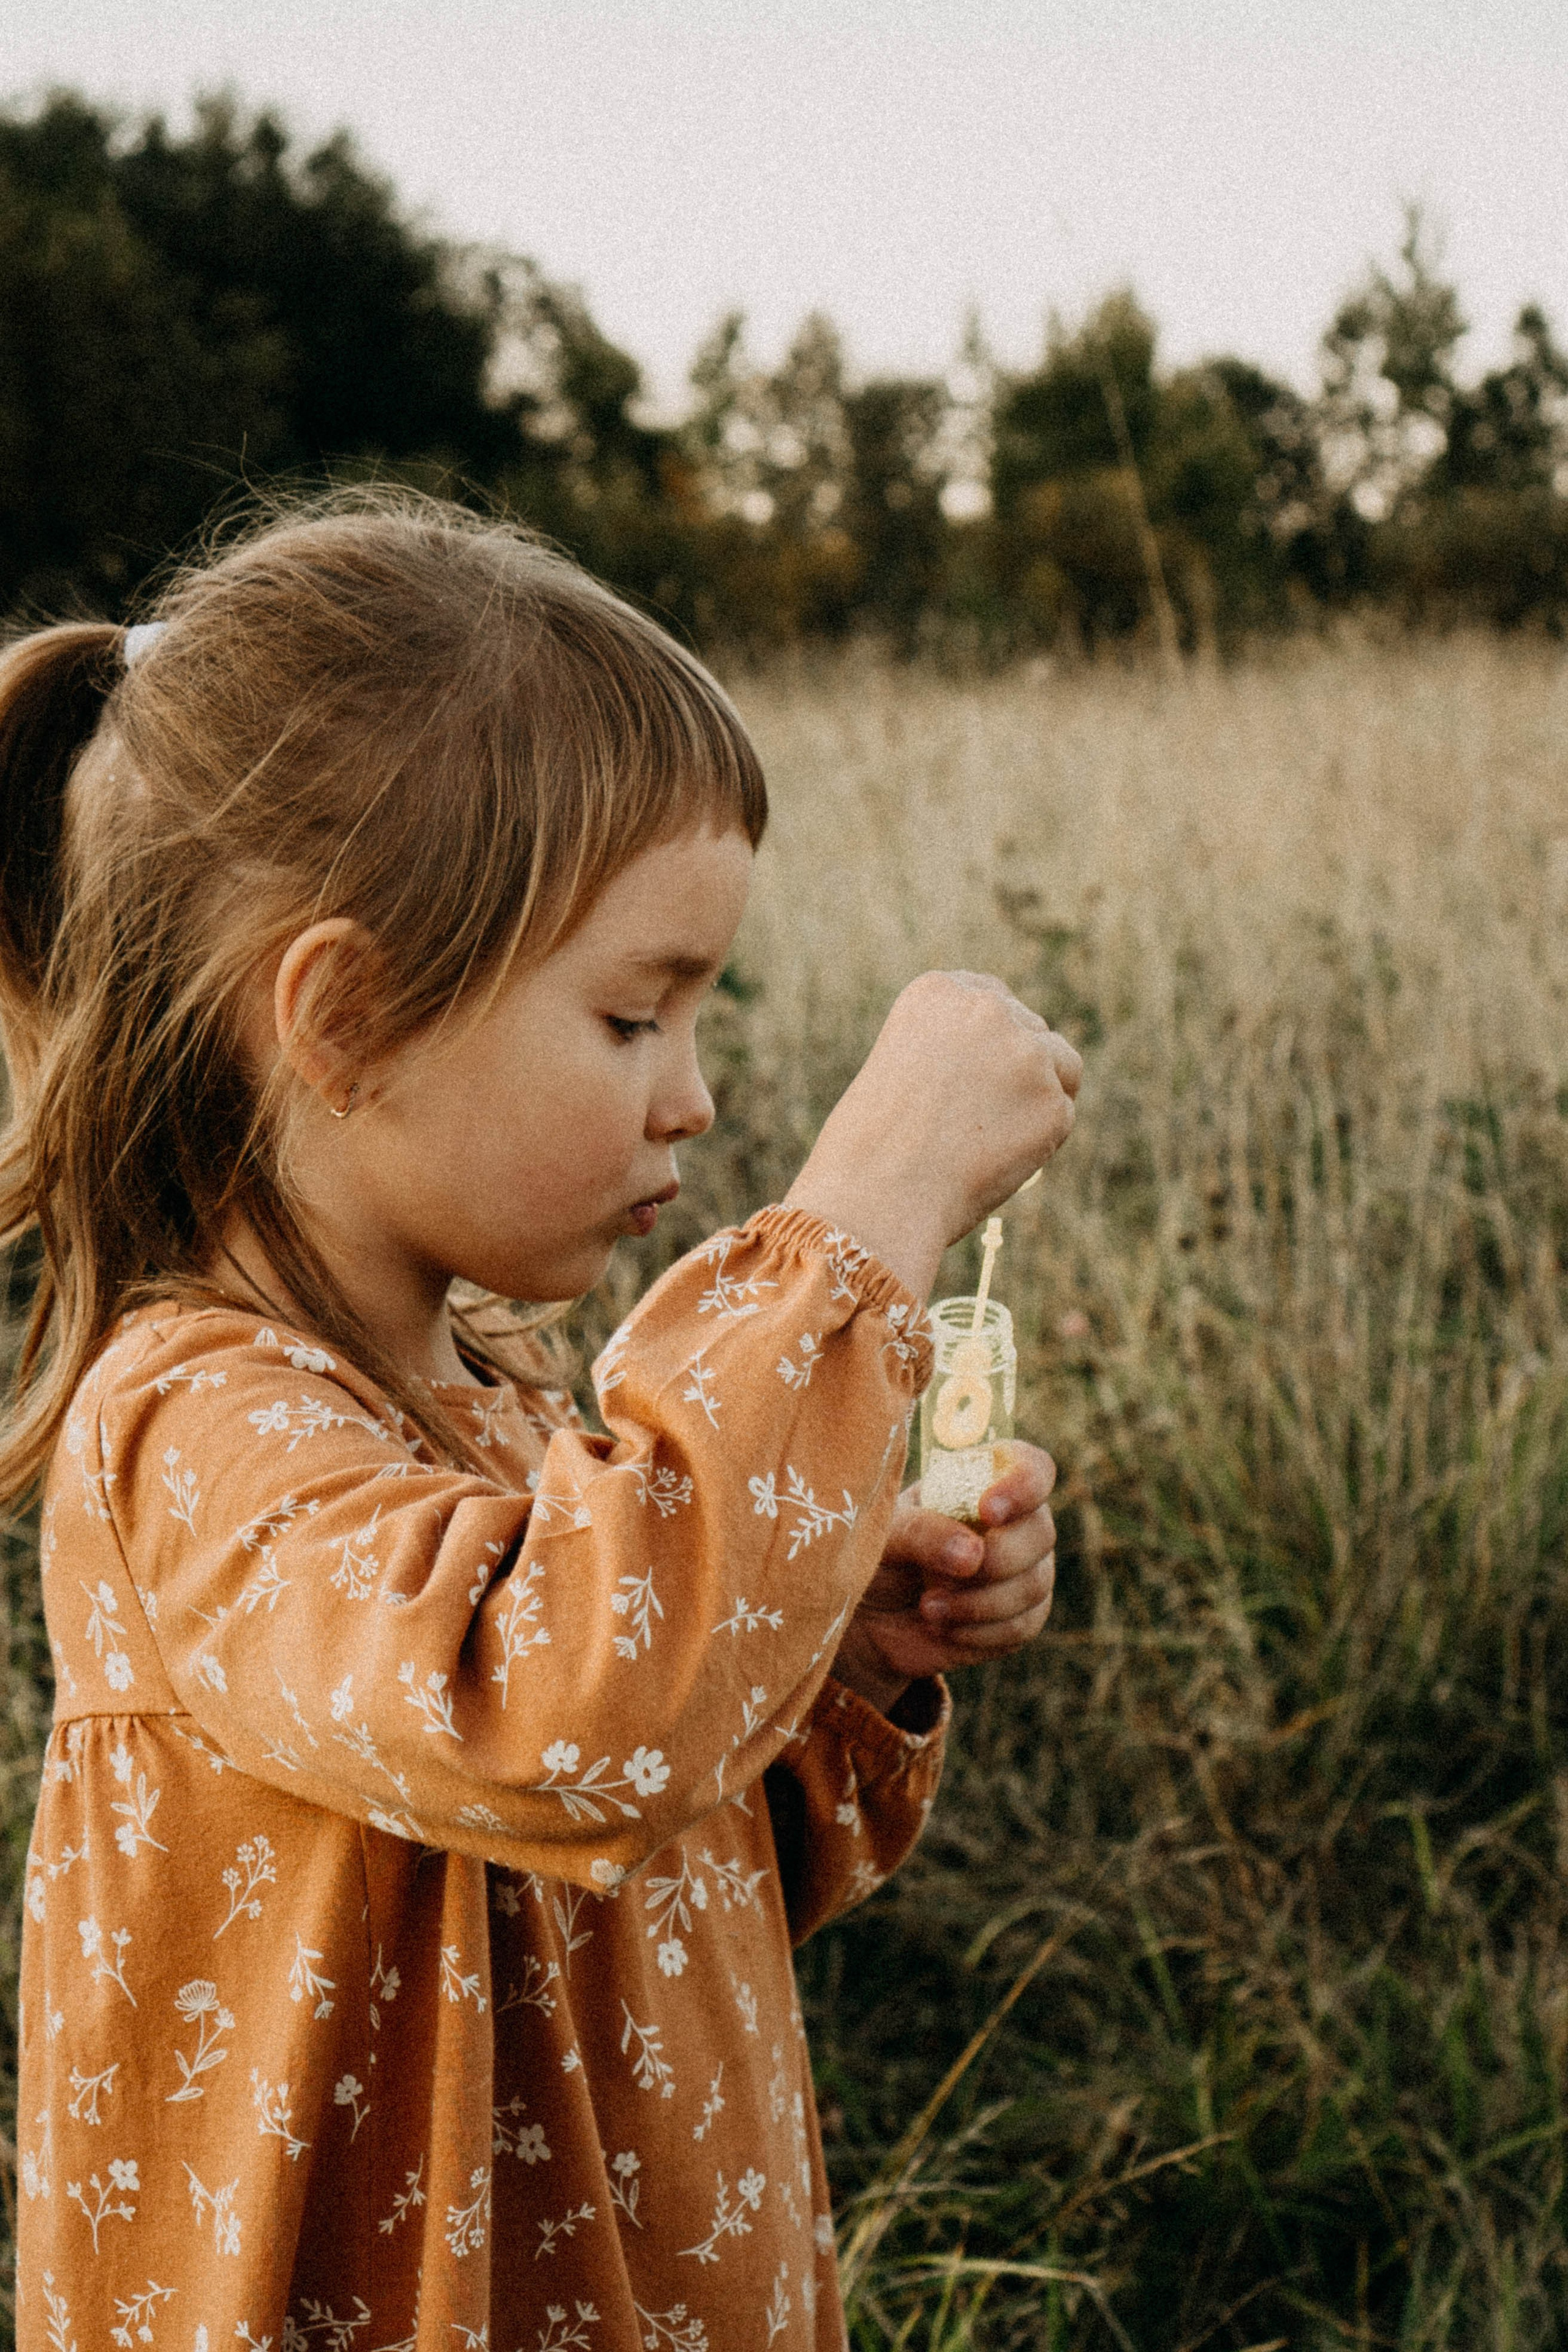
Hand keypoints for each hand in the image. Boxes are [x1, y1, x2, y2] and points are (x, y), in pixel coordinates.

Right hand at [784, 972, 1082, 1299]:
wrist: (878, 1191)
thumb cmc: (873, 1144)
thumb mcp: (903, 1068)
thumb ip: (956, 1052)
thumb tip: (1013, 1072)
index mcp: (940, 991)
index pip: (992, 999)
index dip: (989, 1042)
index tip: (975, 1075)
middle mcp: (987, 1009)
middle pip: (1030, 1029)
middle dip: (1017, 1068)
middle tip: (982, 1119)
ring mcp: (1026, 1054)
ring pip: (1061, 1067)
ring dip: (1040, 1097)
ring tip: (989, 1139)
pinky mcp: (1052, 1103)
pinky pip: (1061, 1117)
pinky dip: (1039, 1141)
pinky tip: (995, 1160)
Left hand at [831, 1442, 1057, 1717]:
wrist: (870, 1618)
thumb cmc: (877, 1555)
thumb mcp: (883, 1534)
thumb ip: (921, 1532)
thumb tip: (973, 1555)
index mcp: (981, 1481)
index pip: (1032, 1468)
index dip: (1023, 1485)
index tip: (988, 1511)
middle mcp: (1013, 1521)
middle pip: (1040, 1532)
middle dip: (997, 1559)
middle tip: (944, 1578)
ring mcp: (1023, 1570)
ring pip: (1034, 1584)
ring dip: (980, 1603)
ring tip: (928, 1608)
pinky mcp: (1020, 1616)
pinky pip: (1023, 1625)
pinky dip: (981, 1632)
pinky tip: (944, 1629)